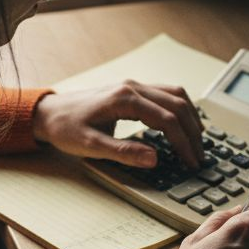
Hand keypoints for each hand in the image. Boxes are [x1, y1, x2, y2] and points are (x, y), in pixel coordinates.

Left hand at [31, 82, 205, 167]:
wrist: (49, 113)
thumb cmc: (66, 128)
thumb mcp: (91, 145)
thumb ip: (123, 152)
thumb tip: (154, 159)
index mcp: (125, 99)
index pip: (167, 119)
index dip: (183, 143)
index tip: (191, 162)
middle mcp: (133, 87)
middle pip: (177, 105)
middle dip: (193, 132)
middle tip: (199, 157)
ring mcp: (134, 86)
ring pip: (175, 95)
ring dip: (190, 117)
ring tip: (196, 142)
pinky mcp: (132, 90)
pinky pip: (166, 95)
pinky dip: (180, 110)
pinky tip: (182, 126)